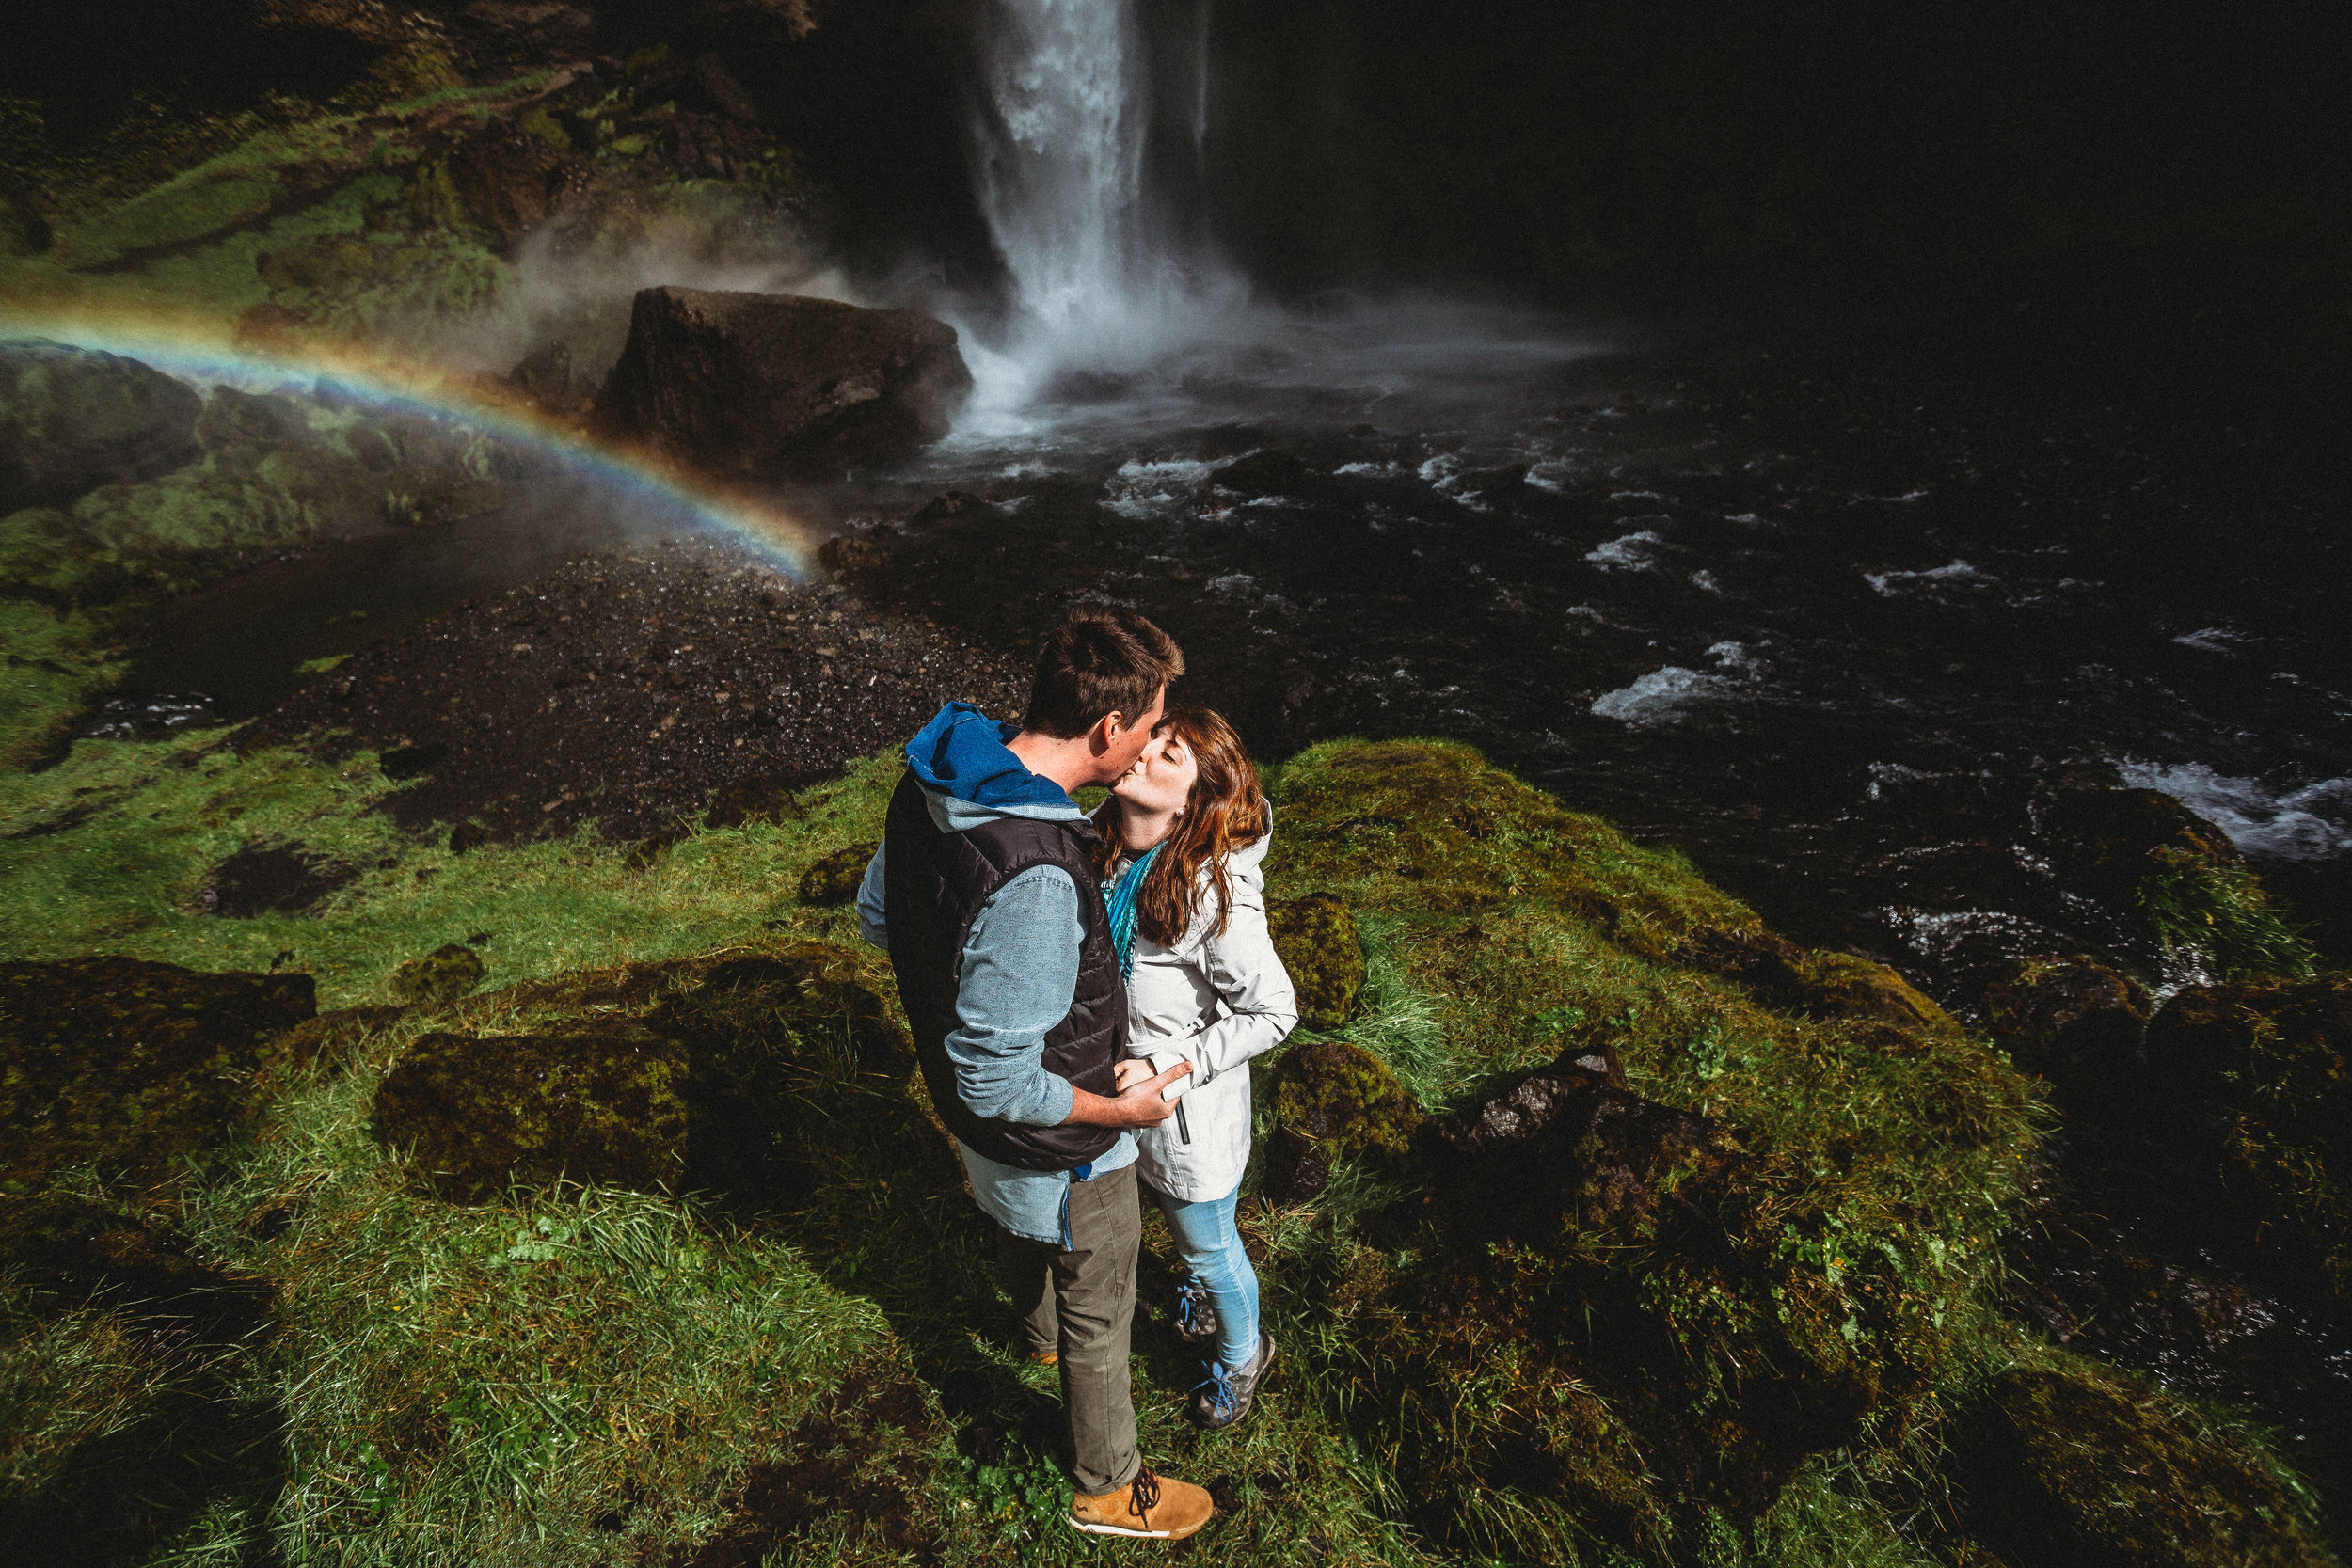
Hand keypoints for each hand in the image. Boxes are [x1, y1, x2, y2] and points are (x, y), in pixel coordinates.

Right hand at [1065, 1059, 1193, 1126]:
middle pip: (1164, 1102)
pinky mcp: (1137, 1123)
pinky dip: (1142, 1106)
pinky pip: (1143, 1113)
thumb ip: (1172, 1074)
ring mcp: (1148, 1123)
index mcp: (1166, 1111)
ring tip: (1144, 1091)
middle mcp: (1159, 1120)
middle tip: (1155, 1084)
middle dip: (1161, 1093)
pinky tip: (1136, 1100)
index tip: (1167, 1080)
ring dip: (1151, 1101)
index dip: (1172, 1086)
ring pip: (1153, 1108)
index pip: (1175, 1096)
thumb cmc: (1135, 1098)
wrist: (1115, 1112)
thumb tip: (1189, 1066)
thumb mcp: (1156, 1083)